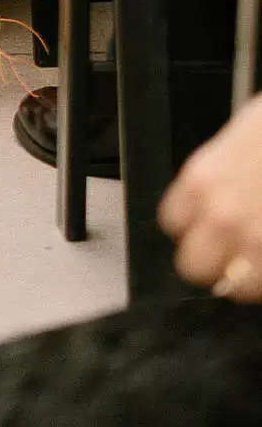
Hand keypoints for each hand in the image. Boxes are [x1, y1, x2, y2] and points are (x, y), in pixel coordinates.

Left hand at [163, 93, 261, 297]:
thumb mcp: (242, 137)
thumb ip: (219, 175)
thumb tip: (211, 196)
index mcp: (204, 180)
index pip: (173, 223)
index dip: (191, 225)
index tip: (202, 225)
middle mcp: (224, 218)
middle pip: (194, 266)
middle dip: (212, 259)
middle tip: (229, 250)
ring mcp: (258, 246)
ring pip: (236, 289)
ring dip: (247, 276)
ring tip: (259, 256)